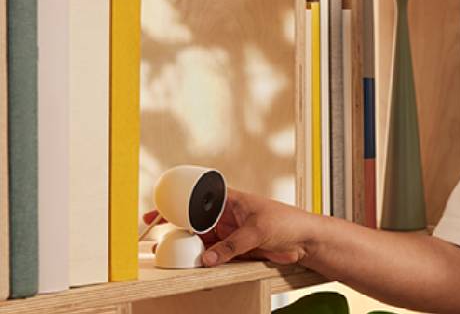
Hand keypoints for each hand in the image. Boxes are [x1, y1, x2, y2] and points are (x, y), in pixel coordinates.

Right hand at [143, 187, 313, 266]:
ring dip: (186, 245)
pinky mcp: (235, 248)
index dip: (177, 203)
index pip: (198, 198)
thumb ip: (232, 246)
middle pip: (194, 219)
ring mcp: (229, 232)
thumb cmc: (287, 221)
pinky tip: (191, 262)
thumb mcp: (257, 231)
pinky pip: (213, 253)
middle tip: (153, 233)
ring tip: (167, 251)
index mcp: (231, 199)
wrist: (305, 239)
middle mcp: (227, 215)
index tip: (158, 210)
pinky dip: (201, 258)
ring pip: (201, 238)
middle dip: (174, 225)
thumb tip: (207, 258)